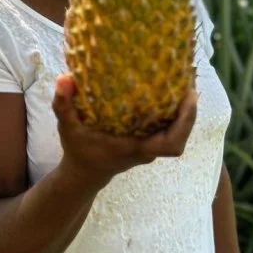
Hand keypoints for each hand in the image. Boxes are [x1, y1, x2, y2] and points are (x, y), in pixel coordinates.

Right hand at [52, 74, 196, 189]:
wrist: (84, 174)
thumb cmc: (78, 151)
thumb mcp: (67, 128)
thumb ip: (63, 104)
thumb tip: (65, 78)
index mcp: (134, 148)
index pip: (171, 144)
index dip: (186, 122)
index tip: (189, 97)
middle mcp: (147, 149)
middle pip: (181, 135)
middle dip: (189, 111)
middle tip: (188, 82)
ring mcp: (149, 147)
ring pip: (177, 131)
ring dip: (183, 110)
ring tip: (182, 81)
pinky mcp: (147, 142)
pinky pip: (169, 127)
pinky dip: (173, 112)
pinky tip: (169, 89)